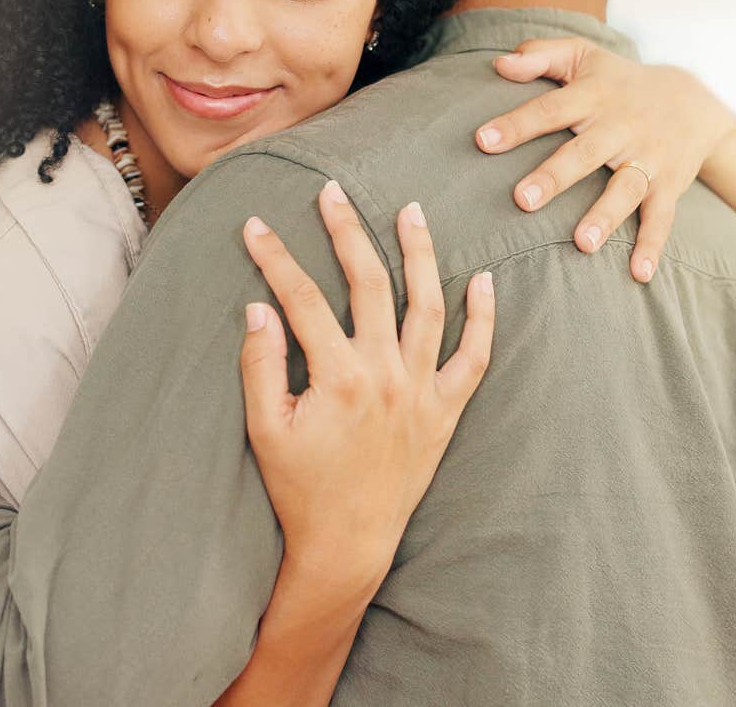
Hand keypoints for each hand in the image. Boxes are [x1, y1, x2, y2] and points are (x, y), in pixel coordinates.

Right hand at [238, 181, 493, 593]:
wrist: (347, 542)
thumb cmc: (300, 488)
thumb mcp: (265, 428)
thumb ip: (261, 364)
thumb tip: (259, 305)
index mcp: (339, 376)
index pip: (302, 298)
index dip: (275, 258)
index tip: (254, 226)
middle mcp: (387, 374)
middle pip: (370, 283)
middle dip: (348, 231)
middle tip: (332, 192)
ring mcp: (422, 390)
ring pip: (428, 305)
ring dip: (419, 253)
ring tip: (410, 210)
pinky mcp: (445, 410)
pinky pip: (474, 357)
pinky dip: (482, 317)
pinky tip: (481, 279)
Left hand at [474, 37, 735, 281]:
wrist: (694, 100)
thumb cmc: (618, 81)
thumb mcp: (583, 56)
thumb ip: (540, 56)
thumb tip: (499, 64)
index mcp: (594, 96)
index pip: (551, 109)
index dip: (518, 124)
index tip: (483, 140)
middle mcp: (621, 128)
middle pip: (585, 153)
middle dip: (555, 177)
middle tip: (522, 200)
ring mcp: (647, 158)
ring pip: (625, 189)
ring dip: (605, 216)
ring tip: (582, 244)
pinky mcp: (669, 185)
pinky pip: (662, 217)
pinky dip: (653, 245)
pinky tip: (639, 274)